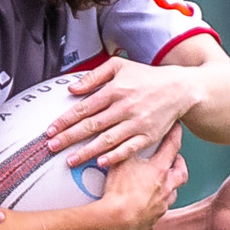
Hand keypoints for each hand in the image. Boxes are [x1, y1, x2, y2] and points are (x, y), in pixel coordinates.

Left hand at [45, 58, 195, 167]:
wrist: (179, 89)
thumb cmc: (146, 77)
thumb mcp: (119, 66)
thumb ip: (94, 76)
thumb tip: (72, 89)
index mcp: (115, 90)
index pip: (84, 108)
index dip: (65, 120)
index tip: (50, 130)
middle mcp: (125, 107)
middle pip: (91, 126)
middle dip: (69, 138)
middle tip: (51, 147)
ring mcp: (137, 123)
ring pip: (107, 140)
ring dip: (87, 152)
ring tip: (70, 161)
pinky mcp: (149, 136)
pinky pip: (129, 149)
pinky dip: (115, 156)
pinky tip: (101, 163)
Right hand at [99, 124, 188, 229]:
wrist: (117, 220)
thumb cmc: (119, 190)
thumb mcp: (120, 161)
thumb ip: (124, 148)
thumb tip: (121, 136)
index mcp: (160, 170)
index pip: (173, 146)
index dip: (175, 134)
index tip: (178, 126)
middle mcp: (166, 187)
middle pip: (182, 173)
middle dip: (180, 165)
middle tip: (176, 159)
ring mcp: (161, 206)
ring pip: (172, 194)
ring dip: (169, 187)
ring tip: (161, 183)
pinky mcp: (152, 221)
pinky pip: (157, 211)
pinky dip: (154, 206)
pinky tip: (145, 204)